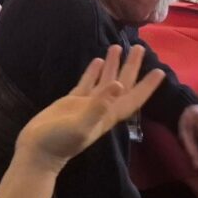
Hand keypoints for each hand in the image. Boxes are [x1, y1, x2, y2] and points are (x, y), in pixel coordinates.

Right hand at [15, 45, 165, 173]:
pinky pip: (88, 83)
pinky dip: (94, 72)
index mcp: (108, 115)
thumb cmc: (60, 142)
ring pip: (105, 81)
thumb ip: (99, 106)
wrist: (38, 151)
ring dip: (113, 65)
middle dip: (131, 67)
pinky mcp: (73, 102)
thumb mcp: (81, 125)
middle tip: (139, 47)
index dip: (147, 86)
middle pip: (122, 84)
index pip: (133, 98)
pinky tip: (98, 60)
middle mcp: (102, 108)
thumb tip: (119, 85)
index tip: (159, 71)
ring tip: (117, 46)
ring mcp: (87, 105)